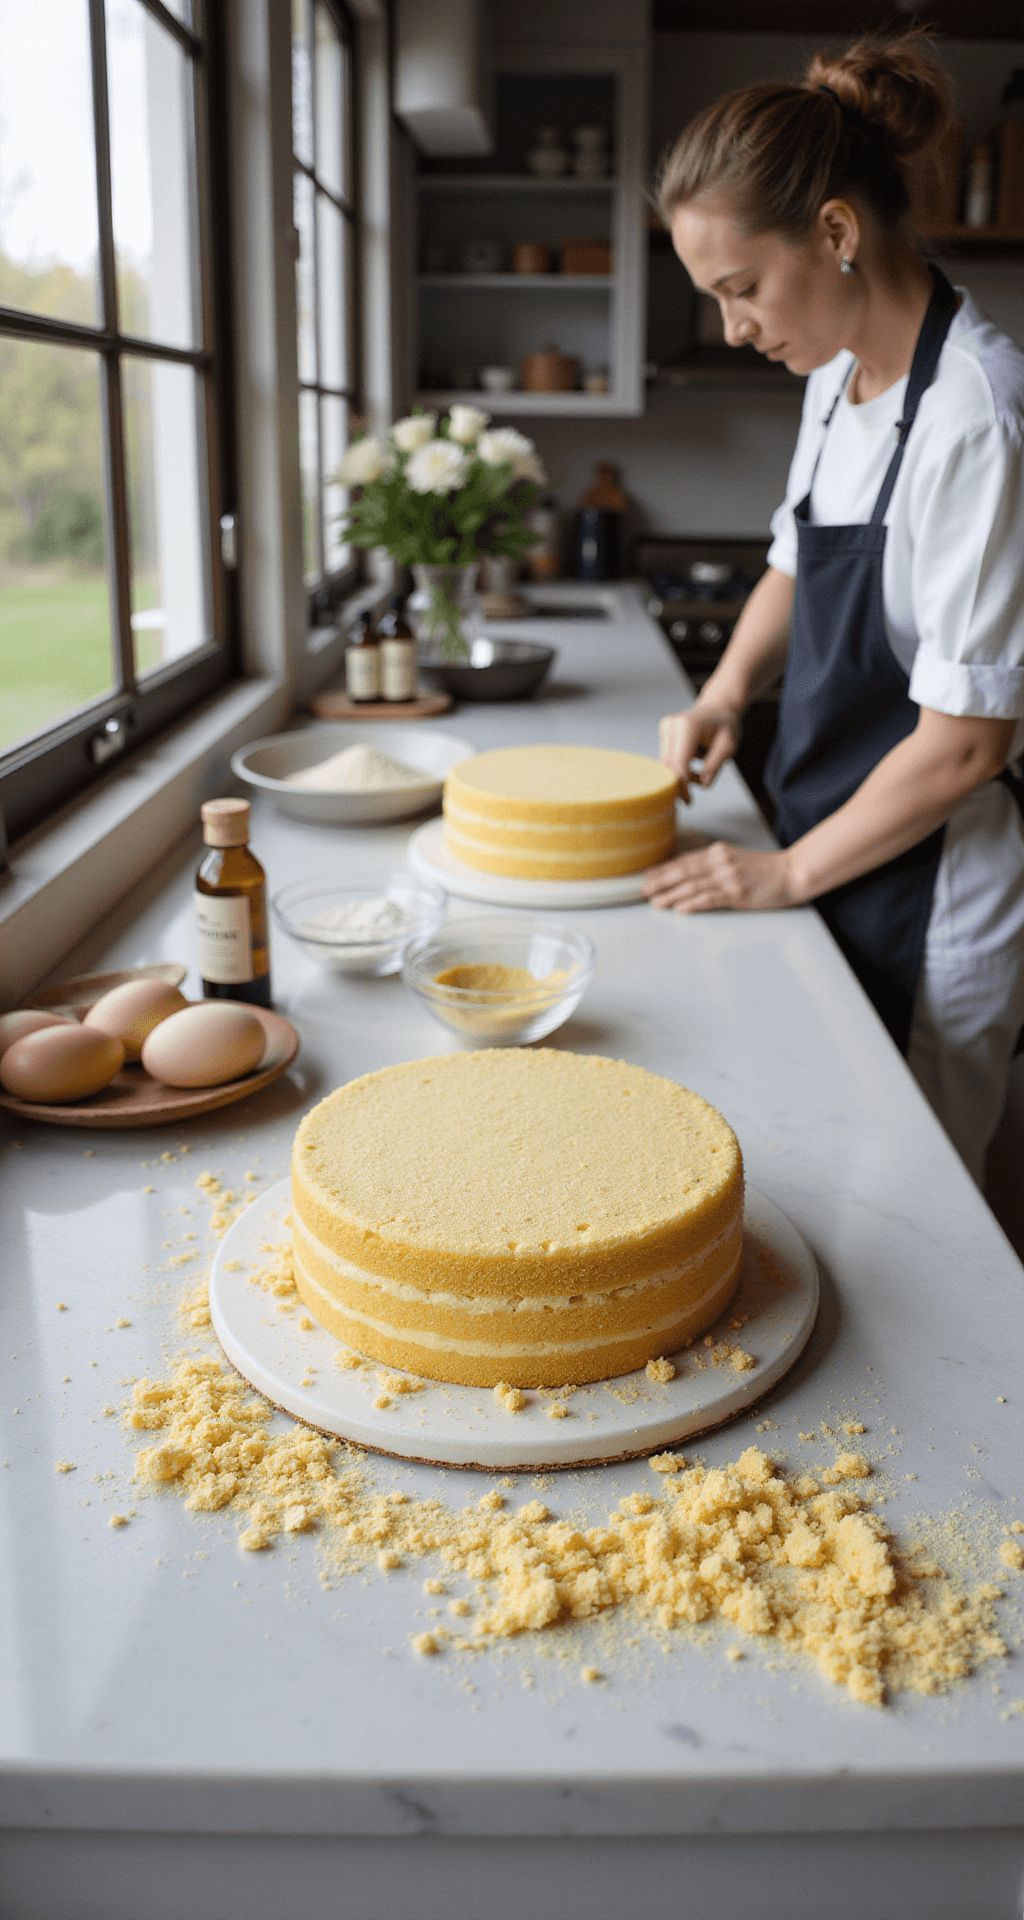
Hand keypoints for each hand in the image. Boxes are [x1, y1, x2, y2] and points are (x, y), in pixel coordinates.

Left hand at [642, 841, 801, 913]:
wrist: (792, 872)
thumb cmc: (764, 870)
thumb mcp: (735, 860)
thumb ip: (714, 864)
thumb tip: (689, 874)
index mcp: (718, 852)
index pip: (684, 860)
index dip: (663, 868)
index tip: (646, 875)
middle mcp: (721, 862)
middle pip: (683, 871)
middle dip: (660, 881)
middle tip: (642, 889)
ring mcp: (729, 877)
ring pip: (693, 885)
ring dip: (671, 895)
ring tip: (655, 903)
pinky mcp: (738, 893)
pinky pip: (710, 898)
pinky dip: (693, 903)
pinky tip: (680, 909)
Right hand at [659, 705, 741, 802]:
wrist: (718, 707)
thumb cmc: (725, 725)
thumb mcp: (728, 746)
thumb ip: (715, 765)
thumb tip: (704, 783)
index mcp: (688, 727)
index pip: (680, 763)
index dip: (682, 785)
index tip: (688, 801)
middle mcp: (672, 726)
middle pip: (669, 765)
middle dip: (679, 784)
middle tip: (689, 801)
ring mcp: (666, 729)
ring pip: (667, 764)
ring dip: (683, 775)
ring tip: (702, 773)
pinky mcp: (664, 734)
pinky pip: (669, 759)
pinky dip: (681, 768)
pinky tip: (695, 764)